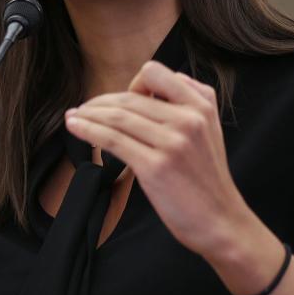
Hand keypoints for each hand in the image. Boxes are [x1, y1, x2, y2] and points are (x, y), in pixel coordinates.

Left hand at [64, 61, 251, 257]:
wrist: (220, 221)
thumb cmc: (206, 178)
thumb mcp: (209, 130)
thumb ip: (184, 104)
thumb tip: (143, 89)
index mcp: (201, 105)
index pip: (154, 73)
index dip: (133, 83)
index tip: (121, 100)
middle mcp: (189, 119)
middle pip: (129, 97)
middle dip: (100, 102)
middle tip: (83, 108)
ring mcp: (172, 143)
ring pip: (117, 117)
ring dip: (88, 114)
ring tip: (74, 116)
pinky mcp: (155, 166)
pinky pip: (112, 139)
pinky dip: (88, 130)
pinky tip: (75, 127)